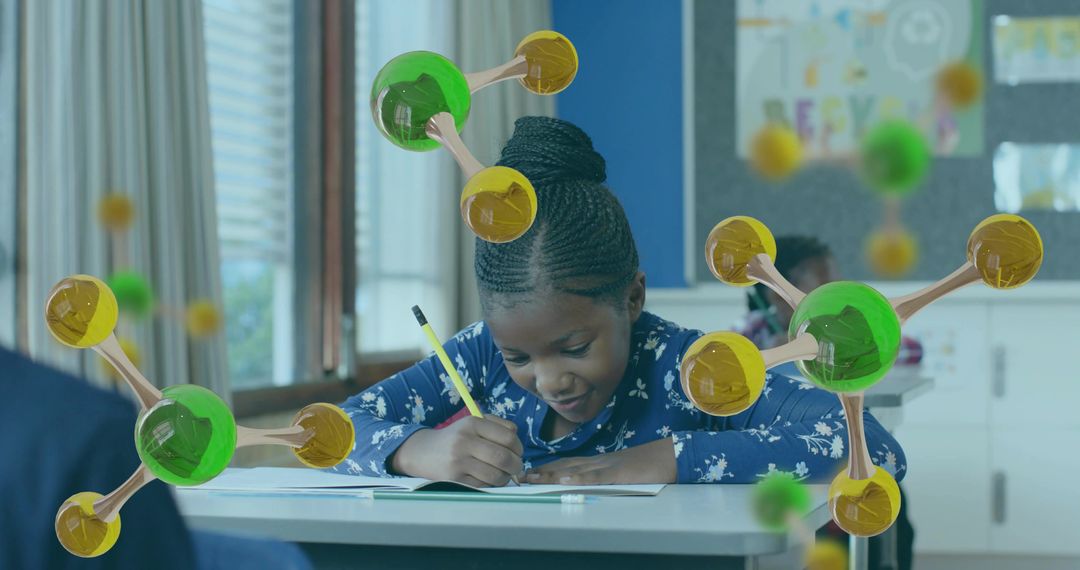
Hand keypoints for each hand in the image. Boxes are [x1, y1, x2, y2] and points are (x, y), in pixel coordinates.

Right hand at [390, 414, 522, 486]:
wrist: (423, 452)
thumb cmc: (456, 438)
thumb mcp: (473, 424)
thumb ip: (498, 426)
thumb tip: (517, 440)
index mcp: (473, 423)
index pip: (508, 437)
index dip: (519, 448)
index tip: (517, 453)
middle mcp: (465, 441)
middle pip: (503, 458)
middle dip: (516, 466)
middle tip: (516, 468)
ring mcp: (458, 461)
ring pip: (495, 475)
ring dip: (504, 478)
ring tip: (502, 475)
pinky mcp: (454, 479)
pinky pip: (483, 485)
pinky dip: (490, 485)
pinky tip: (487, 479)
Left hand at [523, 438, 676, 484]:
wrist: (670, 455)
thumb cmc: (648, 465)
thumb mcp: (621, 470)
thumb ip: (603, 475)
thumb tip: (584, 481)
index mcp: (599, 462)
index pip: (567, 464)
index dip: (546, 468)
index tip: (528, 472)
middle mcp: (598, 462)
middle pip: (564, 465)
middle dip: (541, 471)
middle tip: (519, 476)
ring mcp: (608, 466)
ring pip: (574, 470)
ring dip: (551, 474)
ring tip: (531, 478)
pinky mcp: (619, 473)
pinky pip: (596, 476)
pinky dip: (579, 478)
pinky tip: (564, 480)